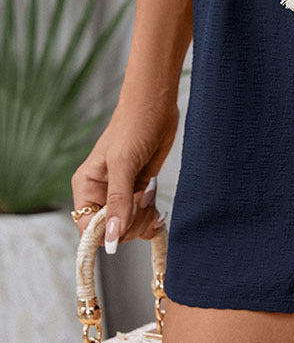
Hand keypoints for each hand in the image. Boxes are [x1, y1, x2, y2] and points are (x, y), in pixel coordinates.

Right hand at [71, 94, 179, 251]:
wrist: (157, 107)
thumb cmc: (134, 126)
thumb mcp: (123, 163)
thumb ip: (118, 201)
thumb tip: (112, 236)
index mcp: (87, 187)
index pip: (87, 228)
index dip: (105, 235)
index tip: (124, 229)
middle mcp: (102, 193)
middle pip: (111, 231)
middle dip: (130, 223)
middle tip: (142, 201)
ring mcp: (123, 193)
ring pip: (130, 226)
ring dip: (144, 218)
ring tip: (150, 194)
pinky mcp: (141, 190)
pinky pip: (144, 216)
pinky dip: (152, 217)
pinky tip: (158, 210)